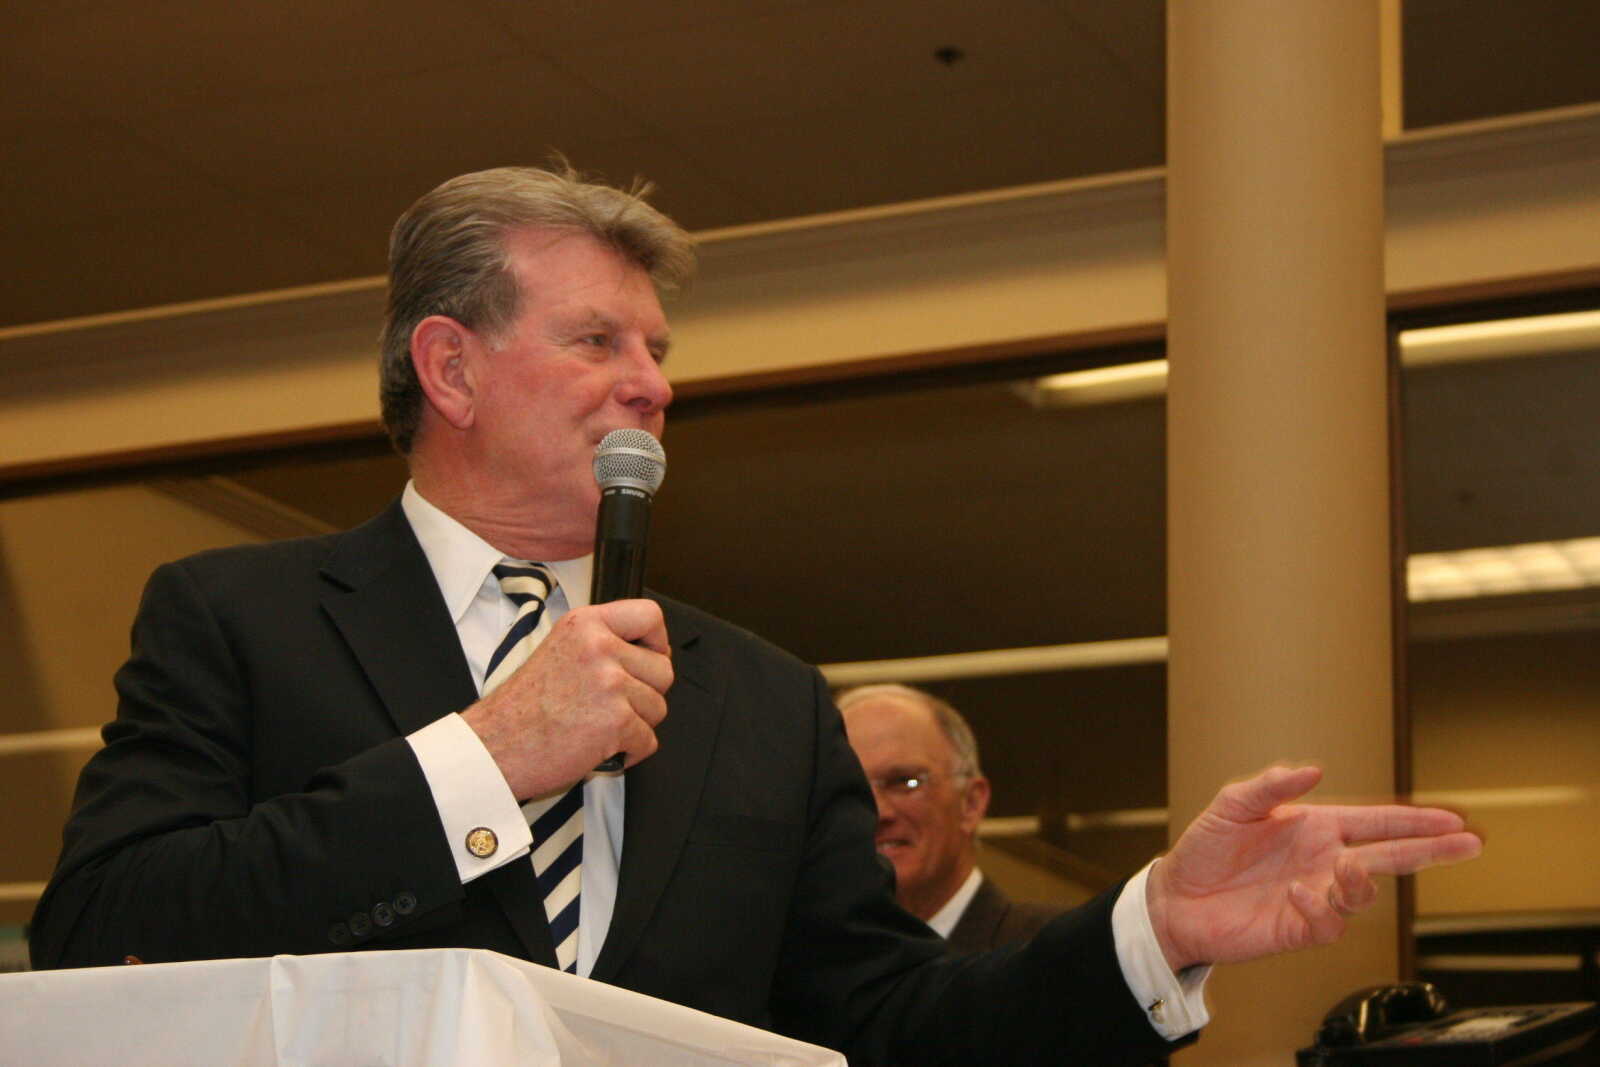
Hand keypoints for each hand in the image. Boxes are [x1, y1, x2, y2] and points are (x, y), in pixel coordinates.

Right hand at [460, 598, 672, 799]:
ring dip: (636, 726)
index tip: (647, 659)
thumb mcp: (560, 650)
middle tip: (612, 706)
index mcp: (585, 624)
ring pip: (658, 708)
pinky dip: (630, 752)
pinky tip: (600, 749)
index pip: (651, 615)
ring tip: (597, 726)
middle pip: (663, 670)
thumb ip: (602, 642)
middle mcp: (599, 646)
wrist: (492, 747)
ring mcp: (609, 682)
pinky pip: (649, 741)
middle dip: (646, 695)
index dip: (657, 642)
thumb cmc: (521, 708)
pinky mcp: (616, 720)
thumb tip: (651, 650)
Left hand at [1147, 764, 1481, 972]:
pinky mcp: (1299, 927)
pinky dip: (1321, 908)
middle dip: (1431, 849)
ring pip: (1364, 892)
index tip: (1453, 818)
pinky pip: (1329, 923)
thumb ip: (1270, 786)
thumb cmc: (1204, 850)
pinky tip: (1297, 894)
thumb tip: (1311, 770)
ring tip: (1347, 865)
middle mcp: (1323, 861)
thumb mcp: (1231, 805)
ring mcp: (1315, 895)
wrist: (1176, 899)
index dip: (1415, 820)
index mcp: (1316, 827)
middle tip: (1469, 843)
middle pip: (1391, 856)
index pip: (1377, 822)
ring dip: (1363, 880)